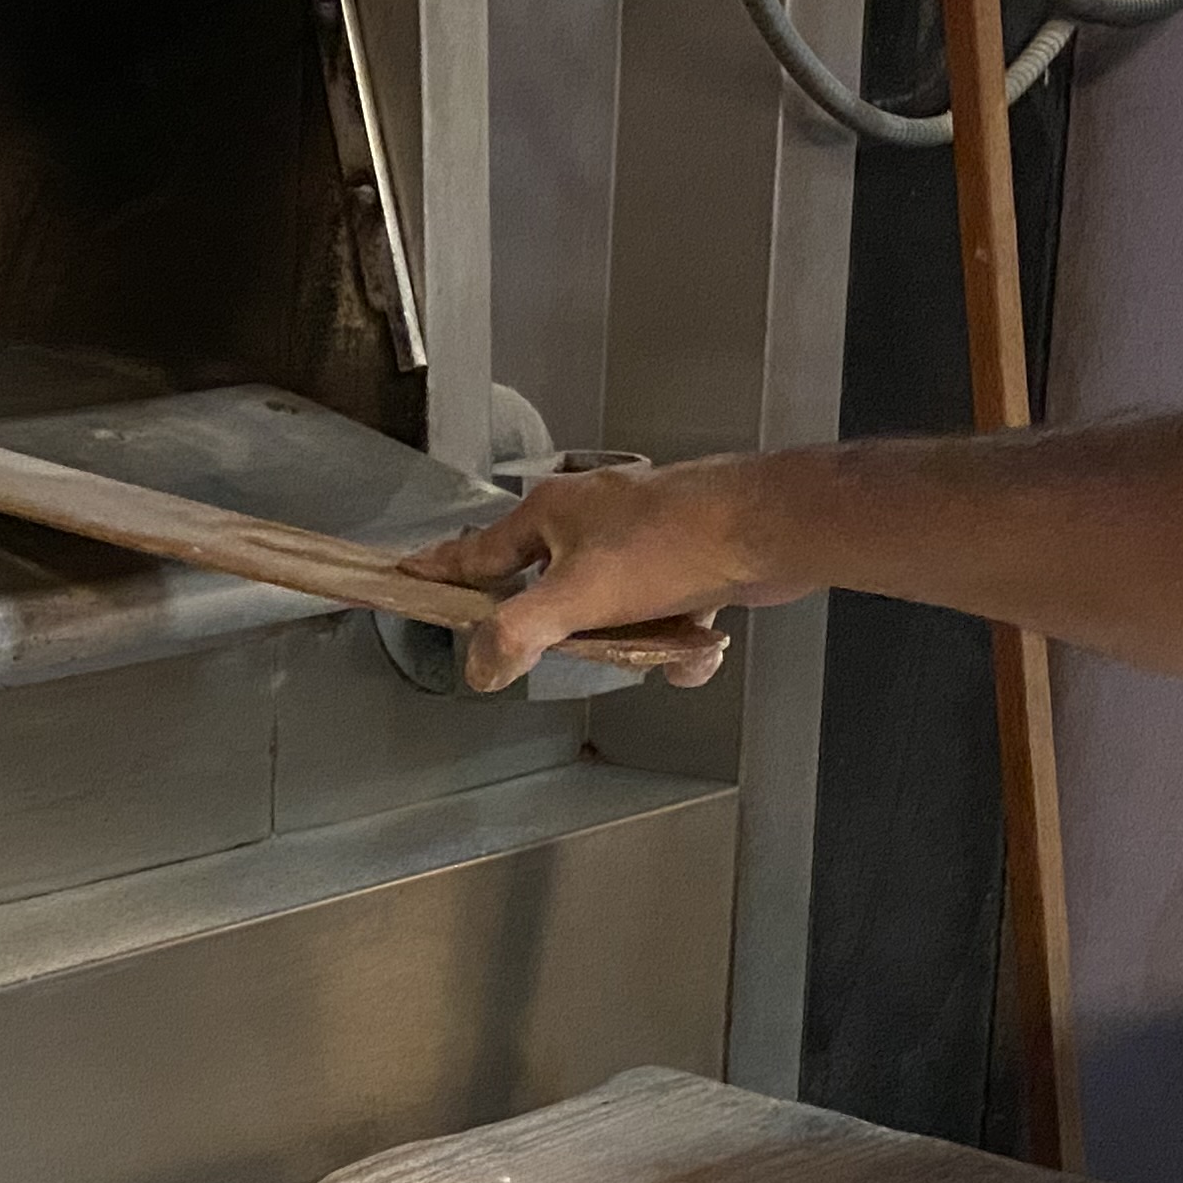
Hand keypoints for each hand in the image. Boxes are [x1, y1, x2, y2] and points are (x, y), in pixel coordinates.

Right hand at [401, 458, 792, 690]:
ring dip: (634, 643)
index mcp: (551, 513)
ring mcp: (639, 539)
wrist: (772, 529)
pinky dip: (676, 643)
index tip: (409, 575)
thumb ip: (516, 637)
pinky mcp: (683, 563)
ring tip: (658, 642)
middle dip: (571, 631)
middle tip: (578, 644)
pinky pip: (659, 620)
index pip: (475, 551)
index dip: (440, 570)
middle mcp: (592, 519)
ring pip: (610, 613)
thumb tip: (480, 668)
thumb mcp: (576, 598)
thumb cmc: (678, 542)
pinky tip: (695, 642)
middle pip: (547, 590)